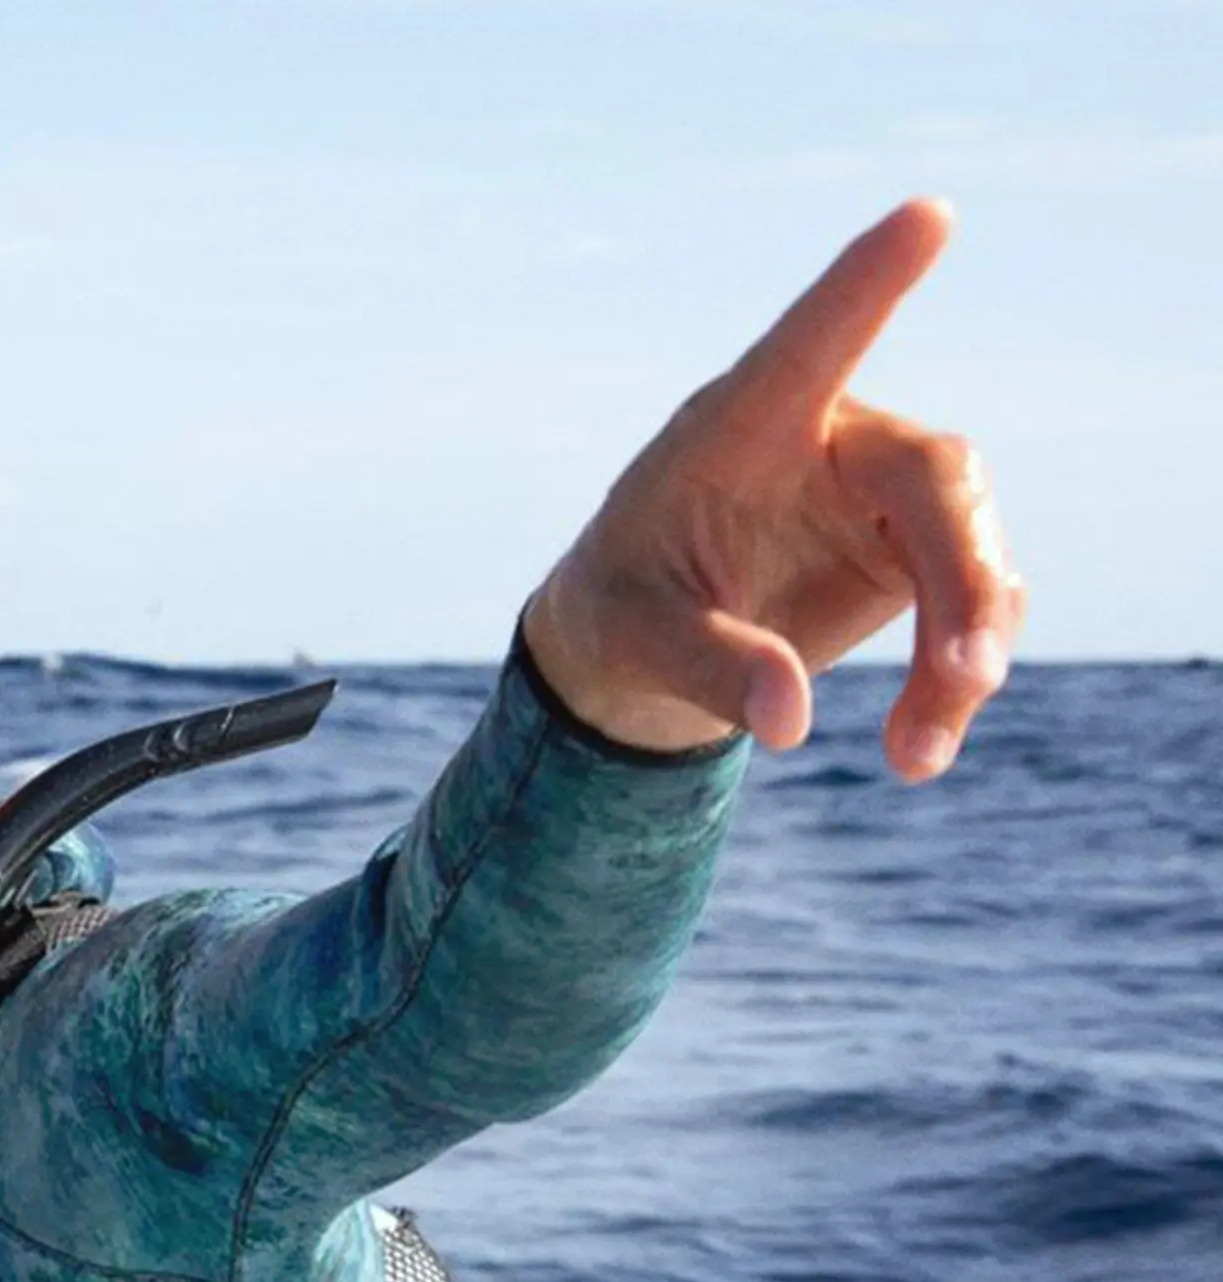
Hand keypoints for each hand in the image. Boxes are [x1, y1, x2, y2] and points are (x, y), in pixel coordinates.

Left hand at [523, 199, 1024, 782]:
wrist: (642, 651)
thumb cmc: (621, 610)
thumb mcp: (631, 642)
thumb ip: (704, 666)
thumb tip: (786, 720)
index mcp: (743, 424)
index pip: (812, 340)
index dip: (869, 281)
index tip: (928, 213)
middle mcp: (831, 439)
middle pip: (936, 474)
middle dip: (961, 574)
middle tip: (967, 670)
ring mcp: (883, 494)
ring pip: (971, 546)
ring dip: (966, 648)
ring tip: (917, 754)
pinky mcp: (915, 552)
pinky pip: (973, 602)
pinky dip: (958, 676)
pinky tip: (918, 745)